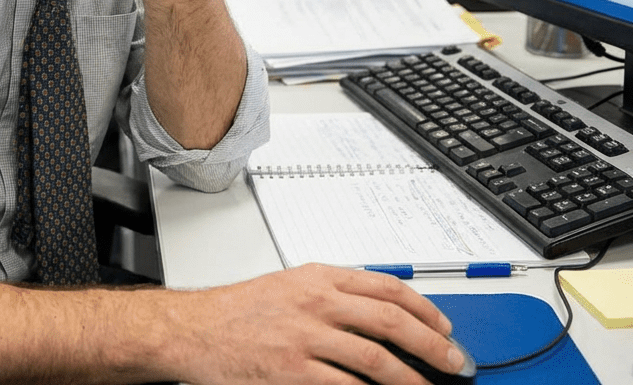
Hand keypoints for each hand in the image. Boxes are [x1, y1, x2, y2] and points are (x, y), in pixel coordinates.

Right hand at [183, 264, 462, 384]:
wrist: (197, 329)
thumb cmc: (240, 310)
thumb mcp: (290, 286)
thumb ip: (332, 294)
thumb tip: (381, 313)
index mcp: (318, 277)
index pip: (386, 287)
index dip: (424, 309)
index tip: (444, 328)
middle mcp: (316, 303)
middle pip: (390, 321)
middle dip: (432, 345)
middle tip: (454, 362)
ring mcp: (306, 339)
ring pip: (376, 360)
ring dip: (412, 380)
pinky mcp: (294, 373)